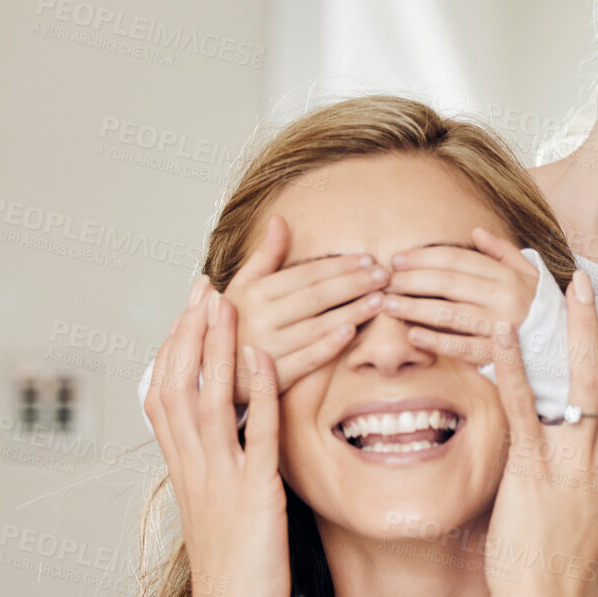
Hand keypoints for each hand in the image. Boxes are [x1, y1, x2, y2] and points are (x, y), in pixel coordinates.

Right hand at [144, 274, 293, 596]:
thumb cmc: (237, 575)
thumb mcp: (223, 512)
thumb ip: (224, 472)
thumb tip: (234, 444)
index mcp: (185, 471)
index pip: (166, 395)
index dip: (175, 348)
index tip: (188, 309)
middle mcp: (194, 468)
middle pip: (178, 385)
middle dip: (189, 332)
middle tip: (203, 287)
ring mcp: (221, 479)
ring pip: (208, 399)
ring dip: (217, 347)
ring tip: (226, 301)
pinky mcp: (255, 494)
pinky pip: (253, 433)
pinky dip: (257, 392)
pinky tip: (265, 357)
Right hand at [222, 213, 392, 401]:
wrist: (213, 372)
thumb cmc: (234, 324)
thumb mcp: (242, 286)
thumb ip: (265, 256)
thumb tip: (280, 220)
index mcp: (254, 292)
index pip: (306, 274)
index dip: (339, 265)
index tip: (367, 259)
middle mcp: (260, 318)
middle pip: (316, 297)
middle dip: (354, 284)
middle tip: (384, 276)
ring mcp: (268, 348)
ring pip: (318, 326)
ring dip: (352, 312)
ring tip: (380, 300)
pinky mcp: (276, 376)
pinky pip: (308, 360)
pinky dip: (330, 346)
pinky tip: (352, 333)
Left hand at [386, 226, 538, 368]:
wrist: (568, 349)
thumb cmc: (543, 309)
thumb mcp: (531, 274)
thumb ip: (503, 252)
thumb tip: (476, 231)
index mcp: (509, 275)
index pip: (458, 259)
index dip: (425, 257)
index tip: (399, 259)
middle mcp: (505, 298)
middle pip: (449, 283)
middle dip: (413, 280)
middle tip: (386, 281)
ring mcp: (501, 328)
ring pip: (451, 313)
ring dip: (415, 308)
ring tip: (389, 304)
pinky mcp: (499, 356)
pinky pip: (462, 347)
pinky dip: (436, 341)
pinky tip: (412, 335)